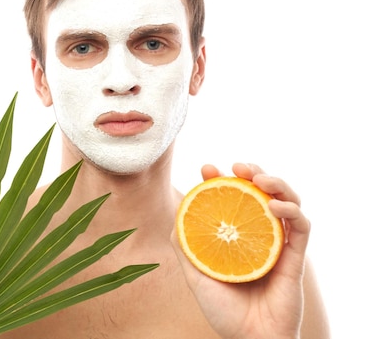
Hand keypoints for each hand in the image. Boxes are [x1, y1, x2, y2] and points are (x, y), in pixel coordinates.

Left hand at [171, 163, 308, 338]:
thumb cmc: (222, 311)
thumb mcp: (196, 276)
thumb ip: (186, 248)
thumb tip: (176, 217)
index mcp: (237, 236)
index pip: (232, 199)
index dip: (221, 179)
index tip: (207, 168)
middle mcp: (259, 235)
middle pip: (262, 193)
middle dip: (252, 172)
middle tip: (238, 166)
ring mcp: (279, 244)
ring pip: (287, 201)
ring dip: (276, 183)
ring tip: (259, 178)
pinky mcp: (296, 257)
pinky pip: (301, 227)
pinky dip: (292, 211)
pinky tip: (274, 206)